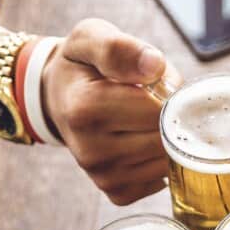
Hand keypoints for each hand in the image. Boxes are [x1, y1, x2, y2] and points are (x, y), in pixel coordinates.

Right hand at [42, 19, 180, 205]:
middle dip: (171, 116)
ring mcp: (102, 174)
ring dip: (167, 139)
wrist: (58, 97)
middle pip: (165, 137)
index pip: (157, 110)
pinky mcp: (115, 191)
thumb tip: (154, 65)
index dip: (169, 93)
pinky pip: (159, 179)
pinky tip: (141, 140)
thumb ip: (120, 48)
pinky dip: (159, 160)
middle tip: (152, 99)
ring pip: (166, 160)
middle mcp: (90, 148)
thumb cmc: (81, 66)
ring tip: (144, 119)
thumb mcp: (91, 38)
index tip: (157, 82)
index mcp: (85, 107)